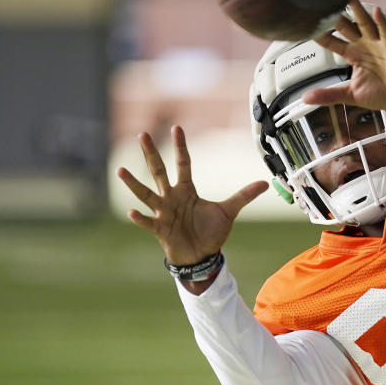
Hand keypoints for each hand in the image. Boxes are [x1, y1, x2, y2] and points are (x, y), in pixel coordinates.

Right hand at [116, 125, 267, 266]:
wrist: (201, 256)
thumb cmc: (210, 232)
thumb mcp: (228, 211)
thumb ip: (243, 196)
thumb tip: (264, 184)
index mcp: (187, 191)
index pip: (183, 163)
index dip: (180, 146)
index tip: (177, 128)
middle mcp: (172, 198)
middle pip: (159, 171)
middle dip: (151, 153)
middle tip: (141, 134)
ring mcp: (164, 213)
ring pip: (146, 194)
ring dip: (134, 183)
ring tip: (121, 170)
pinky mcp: (160, 230)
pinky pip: (148, 222)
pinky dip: (140, 218)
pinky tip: (131, 211)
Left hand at [304, 0, 385, 109]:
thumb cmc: (381, 93)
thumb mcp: (349, 95)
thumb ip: (328, 95)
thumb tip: (306, 98)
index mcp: (353, 54)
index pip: (331, 41)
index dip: (319, 34)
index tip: (305, 24)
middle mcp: (363, 45)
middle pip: (344, 26)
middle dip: (333, 15)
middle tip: (321, 0)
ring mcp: (377, 44)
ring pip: (364, 23)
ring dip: (356, 9)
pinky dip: (381, 22)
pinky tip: (376, 11)